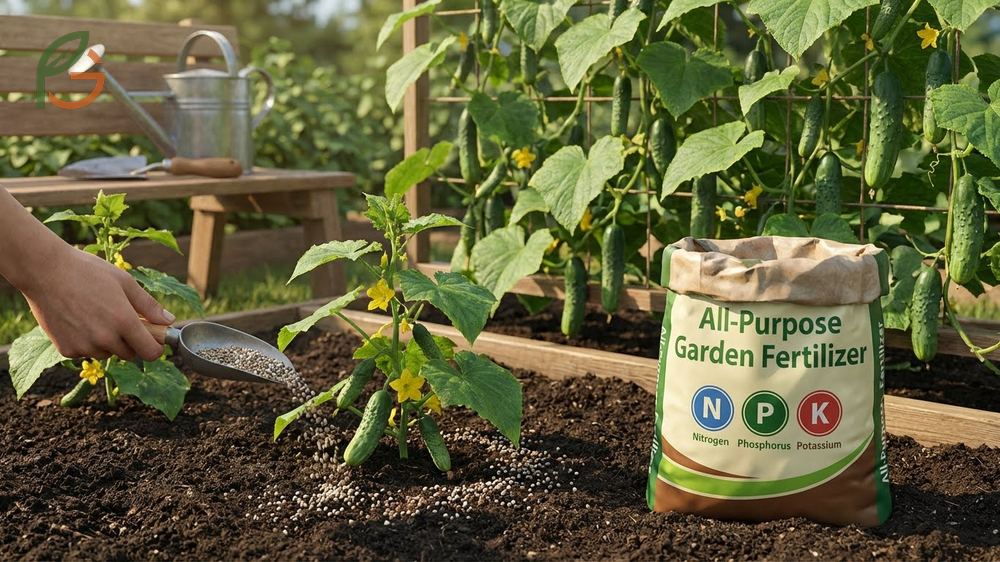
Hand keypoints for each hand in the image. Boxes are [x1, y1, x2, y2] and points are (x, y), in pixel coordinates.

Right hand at [21, 246, 174, 360]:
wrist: (45, 271)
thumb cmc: (88, 272)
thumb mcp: (124, 282)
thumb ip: (149, 305)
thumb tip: (168, 321)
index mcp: (124, 322)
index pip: (150, 353)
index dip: (155, 347)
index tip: (153, 339)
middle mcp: (105, 339)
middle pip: (129, 354)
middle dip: (131, 341)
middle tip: (120, 319)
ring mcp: (84, 346)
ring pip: (107, 353)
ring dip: (107, 342)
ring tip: (95, 315)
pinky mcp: (66, 350)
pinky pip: (85, 352)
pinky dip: (86, 342)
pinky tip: (77, 320)